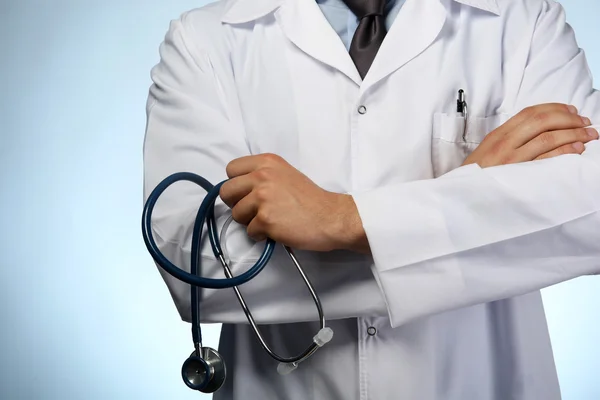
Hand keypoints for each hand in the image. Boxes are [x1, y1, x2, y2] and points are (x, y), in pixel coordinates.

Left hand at [219, 153, 365, 251]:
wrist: (331, 217)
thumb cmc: (311, 200)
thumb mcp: (286, 174)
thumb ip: (262, 176)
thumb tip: (239, 190)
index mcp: (267, 162)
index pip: (231, 169)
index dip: (237, 184)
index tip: (247, 193)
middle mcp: (262, 176)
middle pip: (226, 192)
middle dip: (237, 204)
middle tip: (254, 210)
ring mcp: (263, 197)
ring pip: (236, 214)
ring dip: (250, 222)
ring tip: (270, 220)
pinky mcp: (266, 219)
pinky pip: (250, 231)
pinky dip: (261, 235)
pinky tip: (277, 230)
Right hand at [462, 103, 597, 167]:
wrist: (462, 196)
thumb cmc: (477, 176)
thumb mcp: (488, 151)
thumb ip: (508, 139)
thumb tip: (538, 130)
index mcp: (498, 135)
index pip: (530, 113)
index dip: (555, 108)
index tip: (571, 112)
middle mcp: (504, 144)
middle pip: (542, 121)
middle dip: (569, 119)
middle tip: (586, 123)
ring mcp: (512, 159)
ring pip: (548, 138)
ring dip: (574, 134)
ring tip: (588, 135)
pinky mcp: (519, 175)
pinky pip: (547, 159)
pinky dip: (565, 151)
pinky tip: (576, 150)